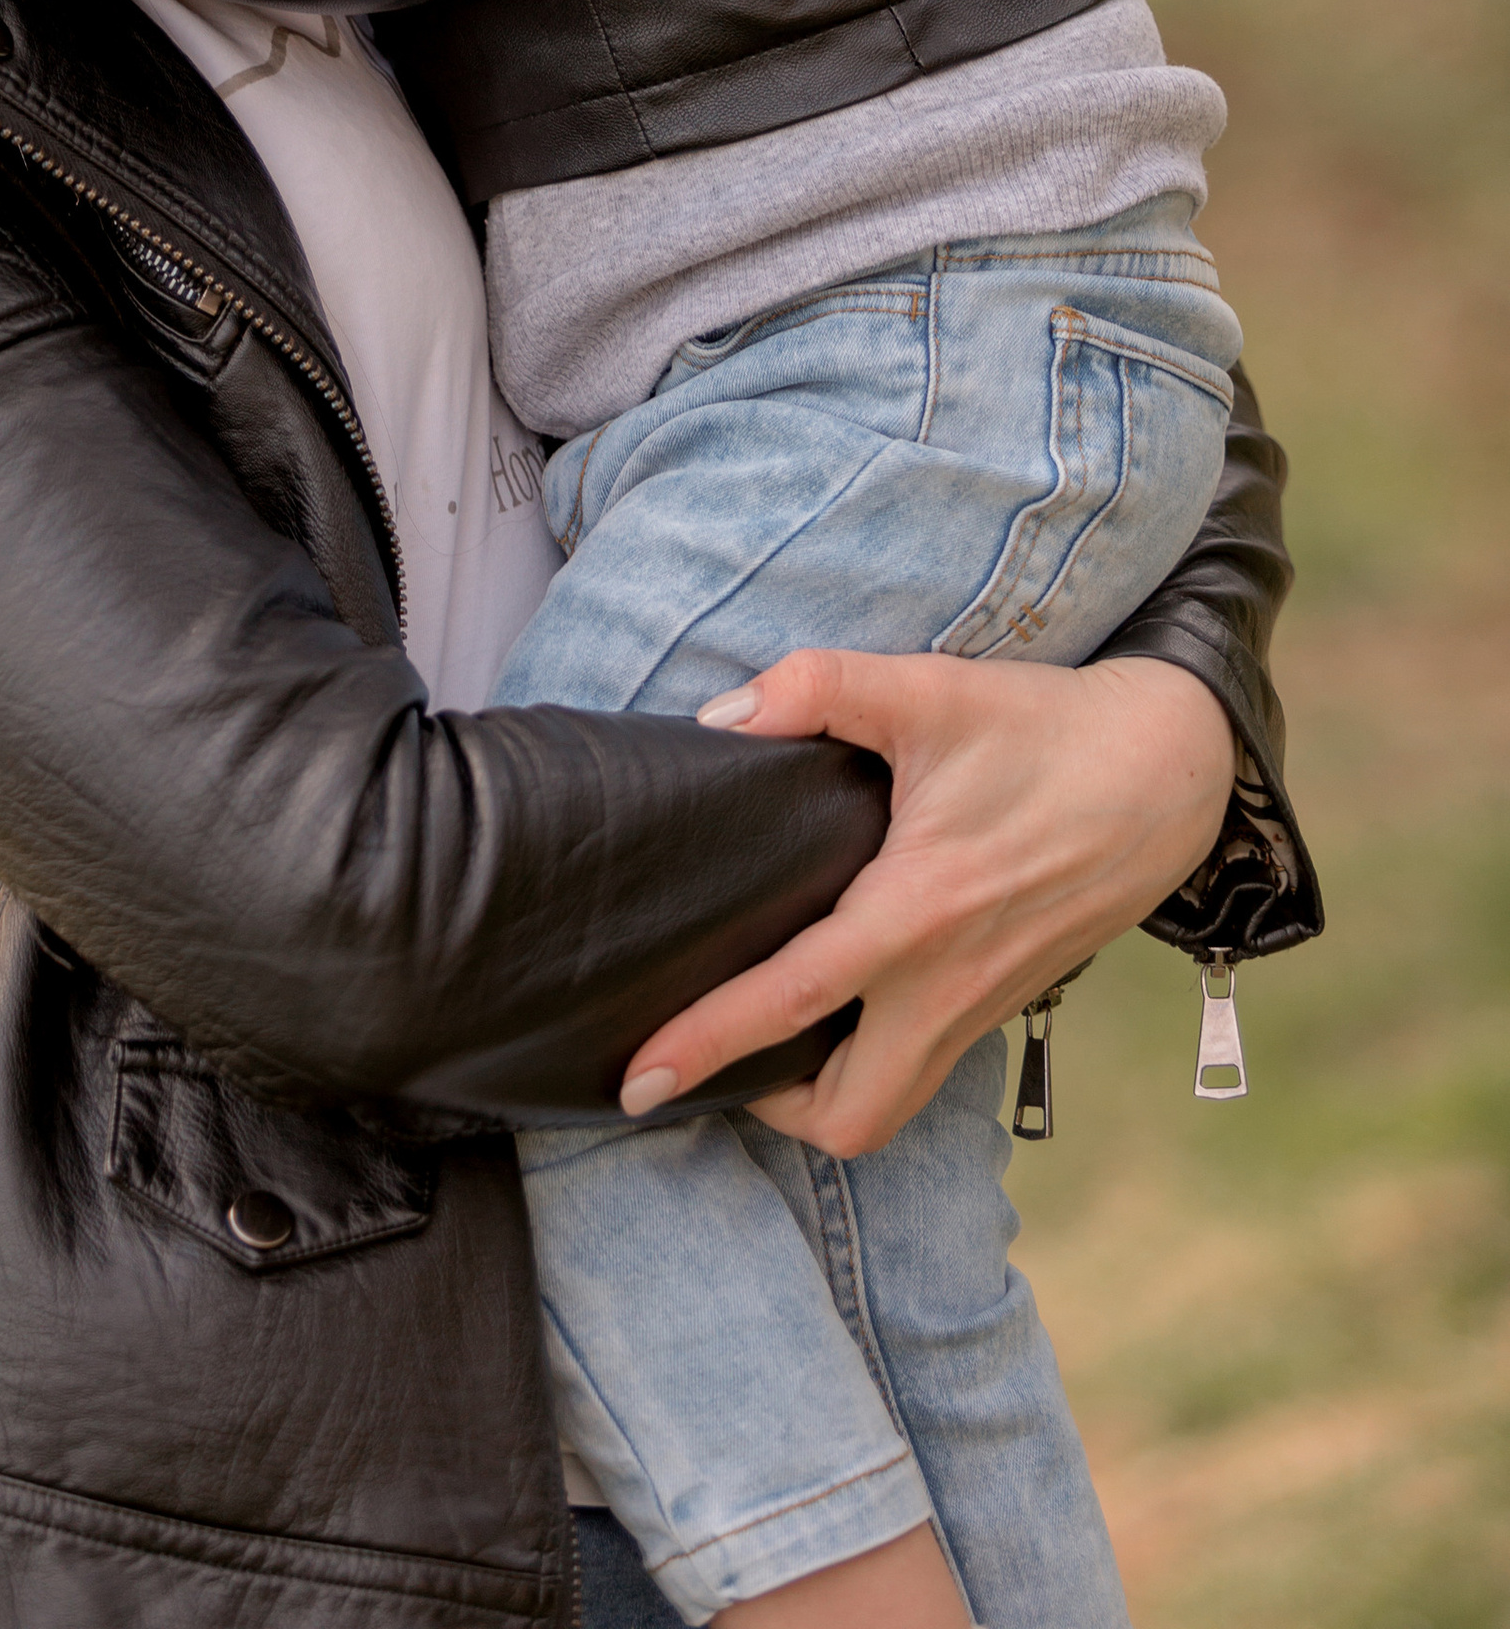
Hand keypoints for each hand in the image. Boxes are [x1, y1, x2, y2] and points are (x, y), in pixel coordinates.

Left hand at [620, 648, 1233, 1157]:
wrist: (1170, 770)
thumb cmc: (1044, 729)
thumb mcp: (929, 689)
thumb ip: (817, 688)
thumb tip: (721, 717)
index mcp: (916, 915)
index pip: (789, 1002)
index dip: (704, 1044)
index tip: (636, 1080)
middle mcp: (948, 985)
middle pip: (849, 1117)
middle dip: (765, 1110)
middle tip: (701, 1057)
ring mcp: (983, 1004)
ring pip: (891, 1108)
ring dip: (821, 1098)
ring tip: (758, 1040)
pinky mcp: (1006, 1000)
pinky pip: (924, 1069)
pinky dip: (870, 1065)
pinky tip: (833, 1007)